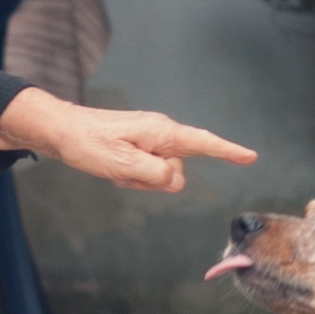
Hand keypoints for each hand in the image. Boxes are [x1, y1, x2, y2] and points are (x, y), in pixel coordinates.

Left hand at [0, 88, 256, 192]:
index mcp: (162, 132)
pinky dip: (132, 178)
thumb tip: (177, 180)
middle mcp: (161, 134)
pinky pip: (147, 173)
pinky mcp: (140, 148)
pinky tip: (113, 169)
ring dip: (139, 180)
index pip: (204, 143)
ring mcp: (150, 141)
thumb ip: (156, 175)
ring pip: (161, 176)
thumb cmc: (89, 145)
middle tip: (122, 171)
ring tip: (115, 168)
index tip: (251, 157)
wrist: (63, 132)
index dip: (228, 152)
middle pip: (176, 171)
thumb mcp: (123, 164)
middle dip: (153, 181)